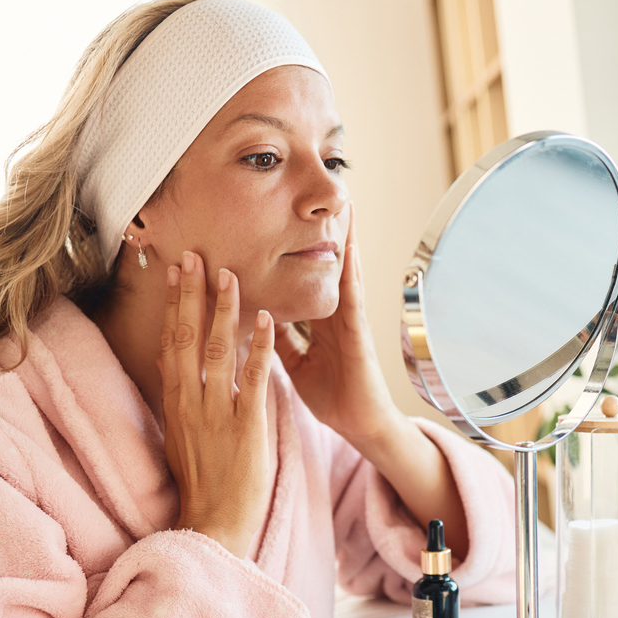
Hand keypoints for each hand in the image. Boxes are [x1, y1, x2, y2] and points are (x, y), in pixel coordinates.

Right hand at [159, 251, 273, 557]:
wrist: (213, 522)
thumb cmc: (199, 480)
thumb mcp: (178, 434)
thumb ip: (177, 394)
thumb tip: (168, 358)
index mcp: (174, 401)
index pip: (170, 342)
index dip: (173, 306)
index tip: (175, 273)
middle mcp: (190, 401)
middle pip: (187, 337)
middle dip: (191, 295)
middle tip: (194, 256)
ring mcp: (216, 412)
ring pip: (218, 350)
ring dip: (224, 310)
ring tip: (229, 275)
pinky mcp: (246, 426)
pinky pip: (253, 379)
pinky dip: (260, 347)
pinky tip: (267, 319)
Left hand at [274, 204, 397, 449]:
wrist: (358, 425)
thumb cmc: (332, 394)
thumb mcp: (295, 362)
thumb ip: (280, 339)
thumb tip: (259, 318)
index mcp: (316, 321)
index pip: (302, 277)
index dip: (293, 250)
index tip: (280, 221)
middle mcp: (334, 314)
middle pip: (326, 264)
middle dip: (322, 231)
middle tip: (321, 192)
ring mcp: (349, 320)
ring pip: (343, 271)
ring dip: (344, 238)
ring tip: (344, 203)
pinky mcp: (359, 333)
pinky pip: (354, 296)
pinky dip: (352, 270)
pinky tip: (351, 246)